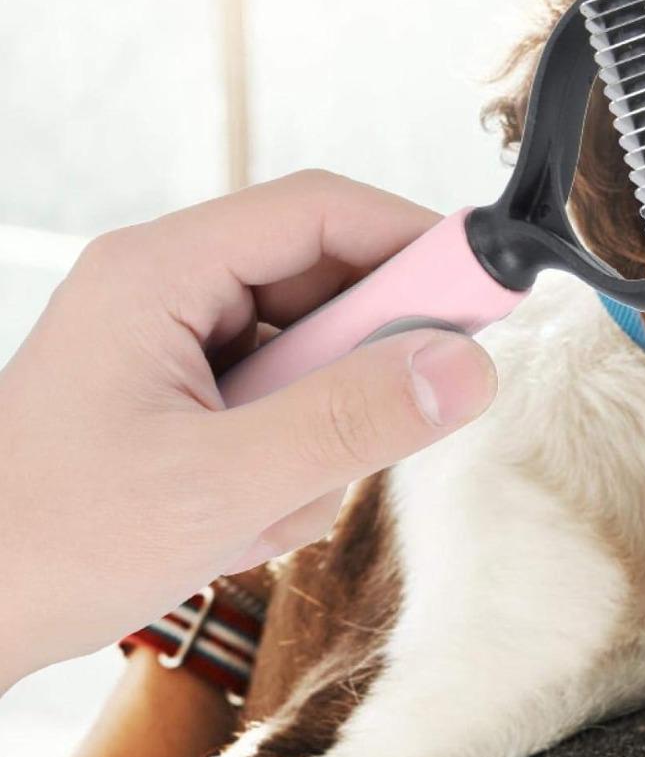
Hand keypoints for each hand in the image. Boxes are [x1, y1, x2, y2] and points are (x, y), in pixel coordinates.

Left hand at [0, 171, 496, 684]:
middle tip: (384, 433)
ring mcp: (179, 353)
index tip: (486, 292)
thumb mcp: (220, 483)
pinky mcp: (189, 405)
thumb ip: (351, 422)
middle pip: (324, 289)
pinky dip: (287, 472)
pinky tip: (238, 522)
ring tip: (260, 510)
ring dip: (318, 442)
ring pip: (312, 365)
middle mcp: (170, 296)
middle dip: (362, 372)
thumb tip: (465, 369)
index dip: (413, 242)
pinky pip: (284, 414)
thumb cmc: (47, 542)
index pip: (319, 214)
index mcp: (160, 274)